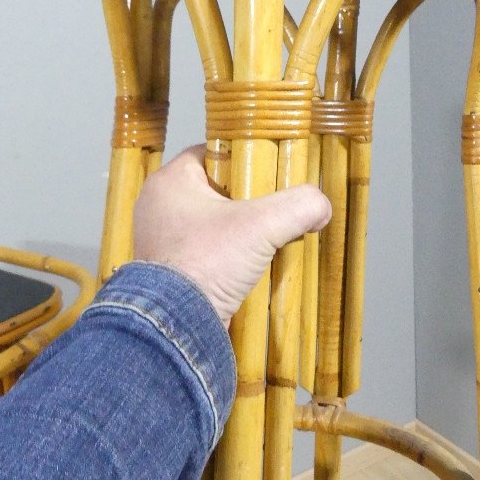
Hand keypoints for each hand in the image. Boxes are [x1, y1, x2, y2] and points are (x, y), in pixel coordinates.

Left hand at [134, 146, 330, 326]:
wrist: (176, 326)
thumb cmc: (206, 264)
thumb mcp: (263, 226)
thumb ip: (299, 206)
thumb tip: (321, 207)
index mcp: (169, 181)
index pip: (213, 153)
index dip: (245, 159)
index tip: (271, 175)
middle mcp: (158, 206)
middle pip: (215, 189)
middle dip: (247, 200)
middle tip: (273, 210)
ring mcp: (161, 239)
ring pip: (211, 221)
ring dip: (239, 230)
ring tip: (266, 240)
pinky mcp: (168, 269)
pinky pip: (204, 250)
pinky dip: (226, 254)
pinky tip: (250, 264)